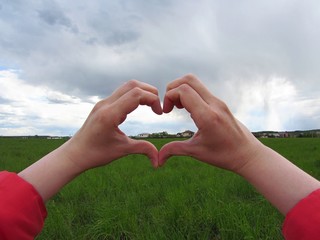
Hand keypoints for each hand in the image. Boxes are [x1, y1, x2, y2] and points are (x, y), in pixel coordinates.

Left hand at [19, 80, 161, 201]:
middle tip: (158, 107)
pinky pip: (121, 93)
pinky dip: (134, 96)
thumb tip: (159, 161)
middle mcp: (106, 104)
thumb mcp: (122, 150)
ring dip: (142, 92)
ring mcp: (103, 103)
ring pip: (127, 87)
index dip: (153, 99)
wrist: (74, 154)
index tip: (159, 113)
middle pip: (133, 85)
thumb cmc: (95, 154)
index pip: (136, 94)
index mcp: (110, 114)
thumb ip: (143, 149)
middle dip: (150, 92)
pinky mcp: (102, 105)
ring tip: (151, 106)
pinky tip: (138, 108)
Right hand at [159, 74, 262, 172]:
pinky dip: (190, 94)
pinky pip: (201, 90)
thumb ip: (174, 150)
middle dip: (172, 88)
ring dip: (181, 90)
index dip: (168, 96)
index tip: (166, 112)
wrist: (248, 154)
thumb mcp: (196, 152)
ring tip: (178, 107)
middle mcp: (214, 104)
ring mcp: (218, 102)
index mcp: (207, 116)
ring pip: (195, 82)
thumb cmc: (224, 155)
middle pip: (188, 79)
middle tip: (169, 105)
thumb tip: (158, 159)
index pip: (183, 90)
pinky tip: (188, 110)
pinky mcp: (220, 103)